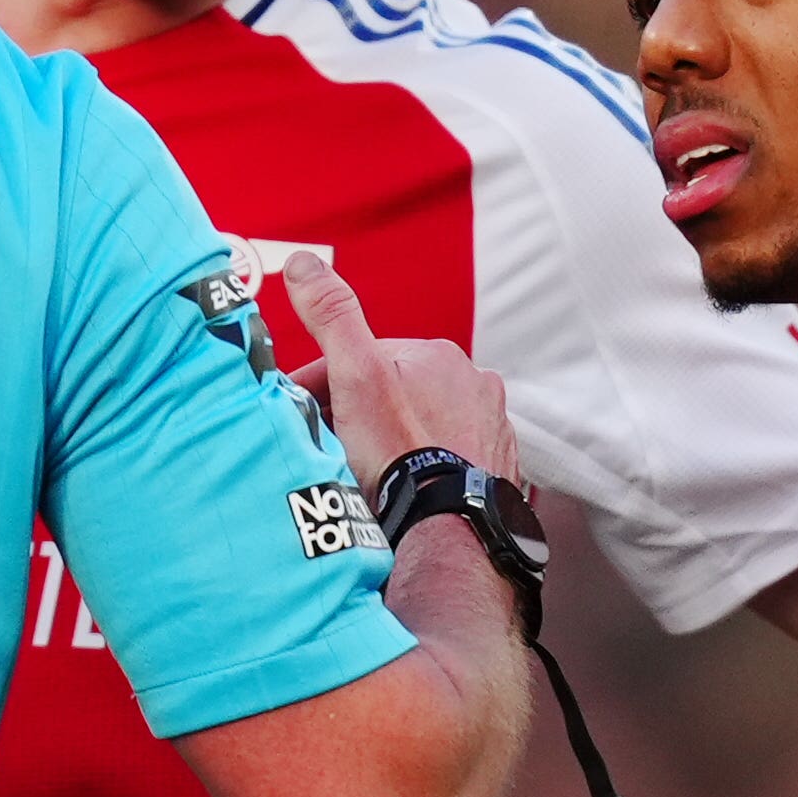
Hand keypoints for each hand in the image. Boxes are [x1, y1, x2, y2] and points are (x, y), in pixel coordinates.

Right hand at [274, 250, 513, 491]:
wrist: (449, 532)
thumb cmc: (401, 456)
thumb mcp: (355, 376)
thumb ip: (331, 316)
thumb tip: (305, 264)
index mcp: (439, 355)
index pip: (365, 358)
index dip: (323, 383)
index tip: (299, 412)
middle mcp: (475, 385)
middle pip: (395, 392)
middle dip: (359, 411)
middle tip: (326, 446)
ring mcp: (492, 428)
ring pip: (423, 424)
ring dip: (393, 440)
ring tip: (363, 473)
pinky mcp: (498, 469)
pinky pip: (450, 459)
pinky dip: (425, 468)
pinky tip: (404, 490)